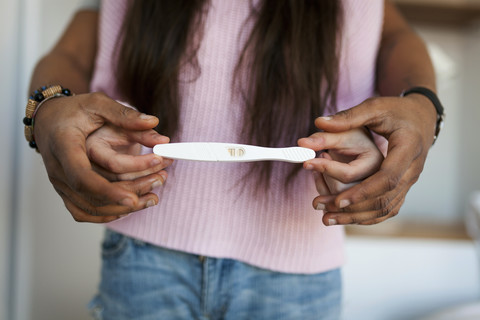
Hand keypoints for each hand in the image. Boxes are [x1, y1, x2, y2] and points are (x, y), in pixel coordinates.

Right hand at [34, 92, 168, 222]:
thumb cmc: (73, 111)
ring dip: (125, 207)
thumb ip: (125, 114)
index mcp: (64, 146)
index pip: (82, 176)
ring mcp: (60, 184)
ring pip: (91, 207)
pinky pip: (84, 212)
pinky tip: (131, 207)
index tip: (133, 199)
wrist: (49, 121)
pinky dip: (108, 214)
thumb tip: (153, 122)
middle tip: (160, 181)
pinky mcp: (66, 192)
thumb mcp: (98, 104)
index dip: (107, 191)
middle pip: (93, 195)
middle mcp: (59, 170)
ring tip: (154, 196)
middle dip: (129, 192)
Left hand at [301, 95, 436, 224]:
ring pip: (385, 208)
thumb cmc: (396, 110)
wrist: (421, 117)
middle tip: (321, 207)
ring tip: (326, 218)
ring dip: (355, 216)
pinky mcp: (403, 187)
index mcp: (408, 149)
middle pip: (384, 198)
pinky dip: (366, 216)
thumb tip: (319, 122)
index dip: (363, 191)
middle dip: (352, 207)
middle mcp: (412, 170)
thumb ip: (348, 117)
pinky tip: (343, 218)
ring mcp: (409, 182)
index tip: (339, 199)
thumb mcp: (375, 107)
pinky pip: (387, 208)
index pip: (387, 178)